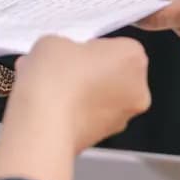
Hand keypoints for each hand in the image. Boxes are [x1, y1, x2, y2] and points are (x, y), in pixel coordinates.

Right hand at [8, 35, 151, 151]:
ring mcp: (123, 117)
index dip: (93, 47)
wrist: (43, 124)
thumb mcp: (54, 42)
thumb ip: (66, 47)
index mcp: (133, 56)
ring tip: (55, 91)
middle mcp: (137, 89)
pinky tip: (54, 109)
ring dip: (85, 94)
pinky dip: (78, 114)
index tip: (76, 51)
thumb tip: (62, 56)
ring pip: (105, 98)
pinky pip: (93, 119)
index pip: (118, 45)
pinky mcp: (104, 137)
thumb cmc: (56, 82)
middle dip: (92, 72)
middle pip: (116, 74)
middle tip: (65, 71)